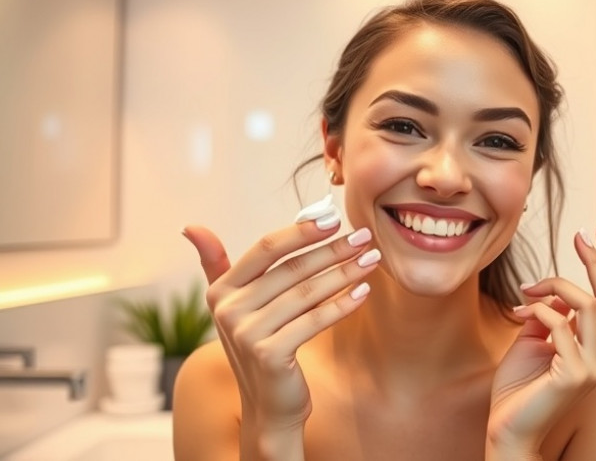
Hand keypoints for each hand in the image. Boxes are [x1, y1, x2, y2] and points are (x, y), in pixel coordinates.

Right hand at [182, 219, 379, 431]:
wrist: (269, 408)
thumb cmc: (261, 347)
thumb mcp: (237, 306)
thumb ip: (217, 265)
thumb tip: (191, 227)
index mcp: (221, 291)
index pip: (265, 249)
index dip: (300, 232)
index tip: (333, 218)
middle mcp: (228, 310)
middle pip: (291, 269)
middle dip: (333, 250)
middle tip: (364, 236)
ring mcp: (247, 333)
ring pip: (307, 293)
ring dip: (344, 273)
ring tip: (371, 260)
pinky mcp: (269, 354)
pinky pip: (315, 320)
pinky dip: (343, 304)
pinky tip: (364, 291)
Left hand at [486, 223, 595, 456]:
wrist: (508, 430)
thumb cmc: (518, 390)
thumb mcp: (533, 341)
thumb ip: (548, 316)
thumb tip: (553, 293)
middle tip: (582, 233)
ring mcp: (593, 368)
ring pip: (591, 306)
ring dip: (557, 285)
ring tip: (528, 286)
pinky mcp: (574, 376)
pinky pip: (561, 325)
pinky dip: (540, 309)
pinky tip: (520, 310)